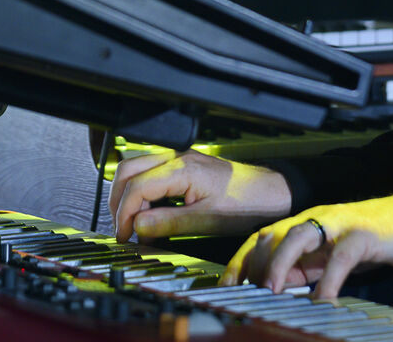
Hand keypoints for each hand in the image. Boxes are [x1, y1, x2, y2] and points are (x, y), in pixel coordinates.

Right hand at [109, 149, 291, 241]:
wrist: (273, 192)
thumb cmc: (248, 202)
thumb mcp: (208, 219)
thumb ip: (169, 222)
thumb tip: (137, 227)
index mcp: (181, 168)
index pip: (136, 186)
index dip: (124, 213)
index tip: (124, 235)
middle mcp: (177, 157)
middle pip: (128, 171)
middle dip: (119, 200)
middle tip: (122, 229)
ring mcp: (180, 159)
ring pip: (137, 169)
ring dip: (129, 196)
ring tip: (135, 225)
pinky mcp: (185, 166)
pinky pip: (152, 174)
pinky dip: (143, 193)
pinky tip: (151, 214)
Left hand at [221, 192, 392, 299]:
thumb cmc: (362, 242)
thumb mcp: (325, 258)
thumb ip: (300, 269)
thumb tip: (271, 288)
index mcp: (301, 224)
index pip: (261, 237)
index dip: (240, 259)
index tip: (225, 284)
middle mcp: (313, 219)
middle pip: (273, 233)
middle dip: (254, 262)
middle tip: (244, 290)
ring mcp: (337, 224)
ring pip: (299, 235)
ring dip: (279, 262)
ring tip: (270, 289)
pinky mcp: (362, 235)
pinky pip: (341, 257)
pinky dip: (329, 279)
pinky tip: (323, 299)